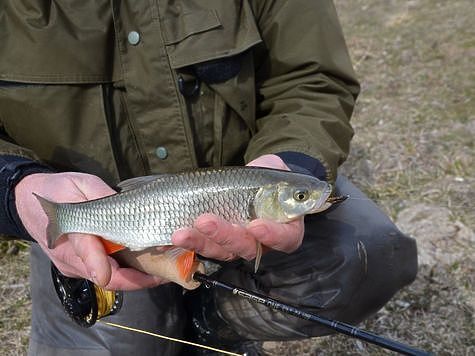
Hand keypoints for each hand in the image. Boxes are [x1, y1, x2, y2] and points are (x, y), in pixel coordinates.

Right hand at [15, 172, 164, 289]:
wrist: (30, 203)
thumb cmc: (59, 190)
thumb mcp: (81, 184)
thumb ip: (101, 195)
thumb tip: (125, 204)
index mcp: (69, 232)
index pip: (84, 251)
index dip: (97, 264)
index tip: (105, 275)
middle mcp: (71, 257)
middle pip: (105, 276)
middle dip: (136, 279)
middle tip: (165, 274)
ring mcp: (75, 266)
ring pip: (109, 279)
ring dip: (135, 277)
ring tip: (164, 269)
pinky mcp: (81, 268)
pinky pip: (107, 274)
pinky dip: (127, 272)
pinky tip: (147, 264)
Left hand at [172, 154, 304, 261]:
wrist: (253, 183)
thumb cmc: (270, 180)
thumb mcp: (279, 175)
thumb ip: (282, 180)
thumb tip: (284, 178)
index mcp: (285, 230)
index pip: (284, 239)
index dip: (272, 236)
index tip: (257, 226)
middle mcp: (261, 244)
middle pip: (245, 247)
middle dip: (223, 236)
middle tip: (205, 221)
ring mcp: (236, 245)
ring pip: (220, 250)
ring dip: (199, 241)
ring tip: (180, 232)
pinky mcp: (216, 243)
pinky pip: (202, 245)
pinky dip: (187, 241)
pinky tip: (171, 236)